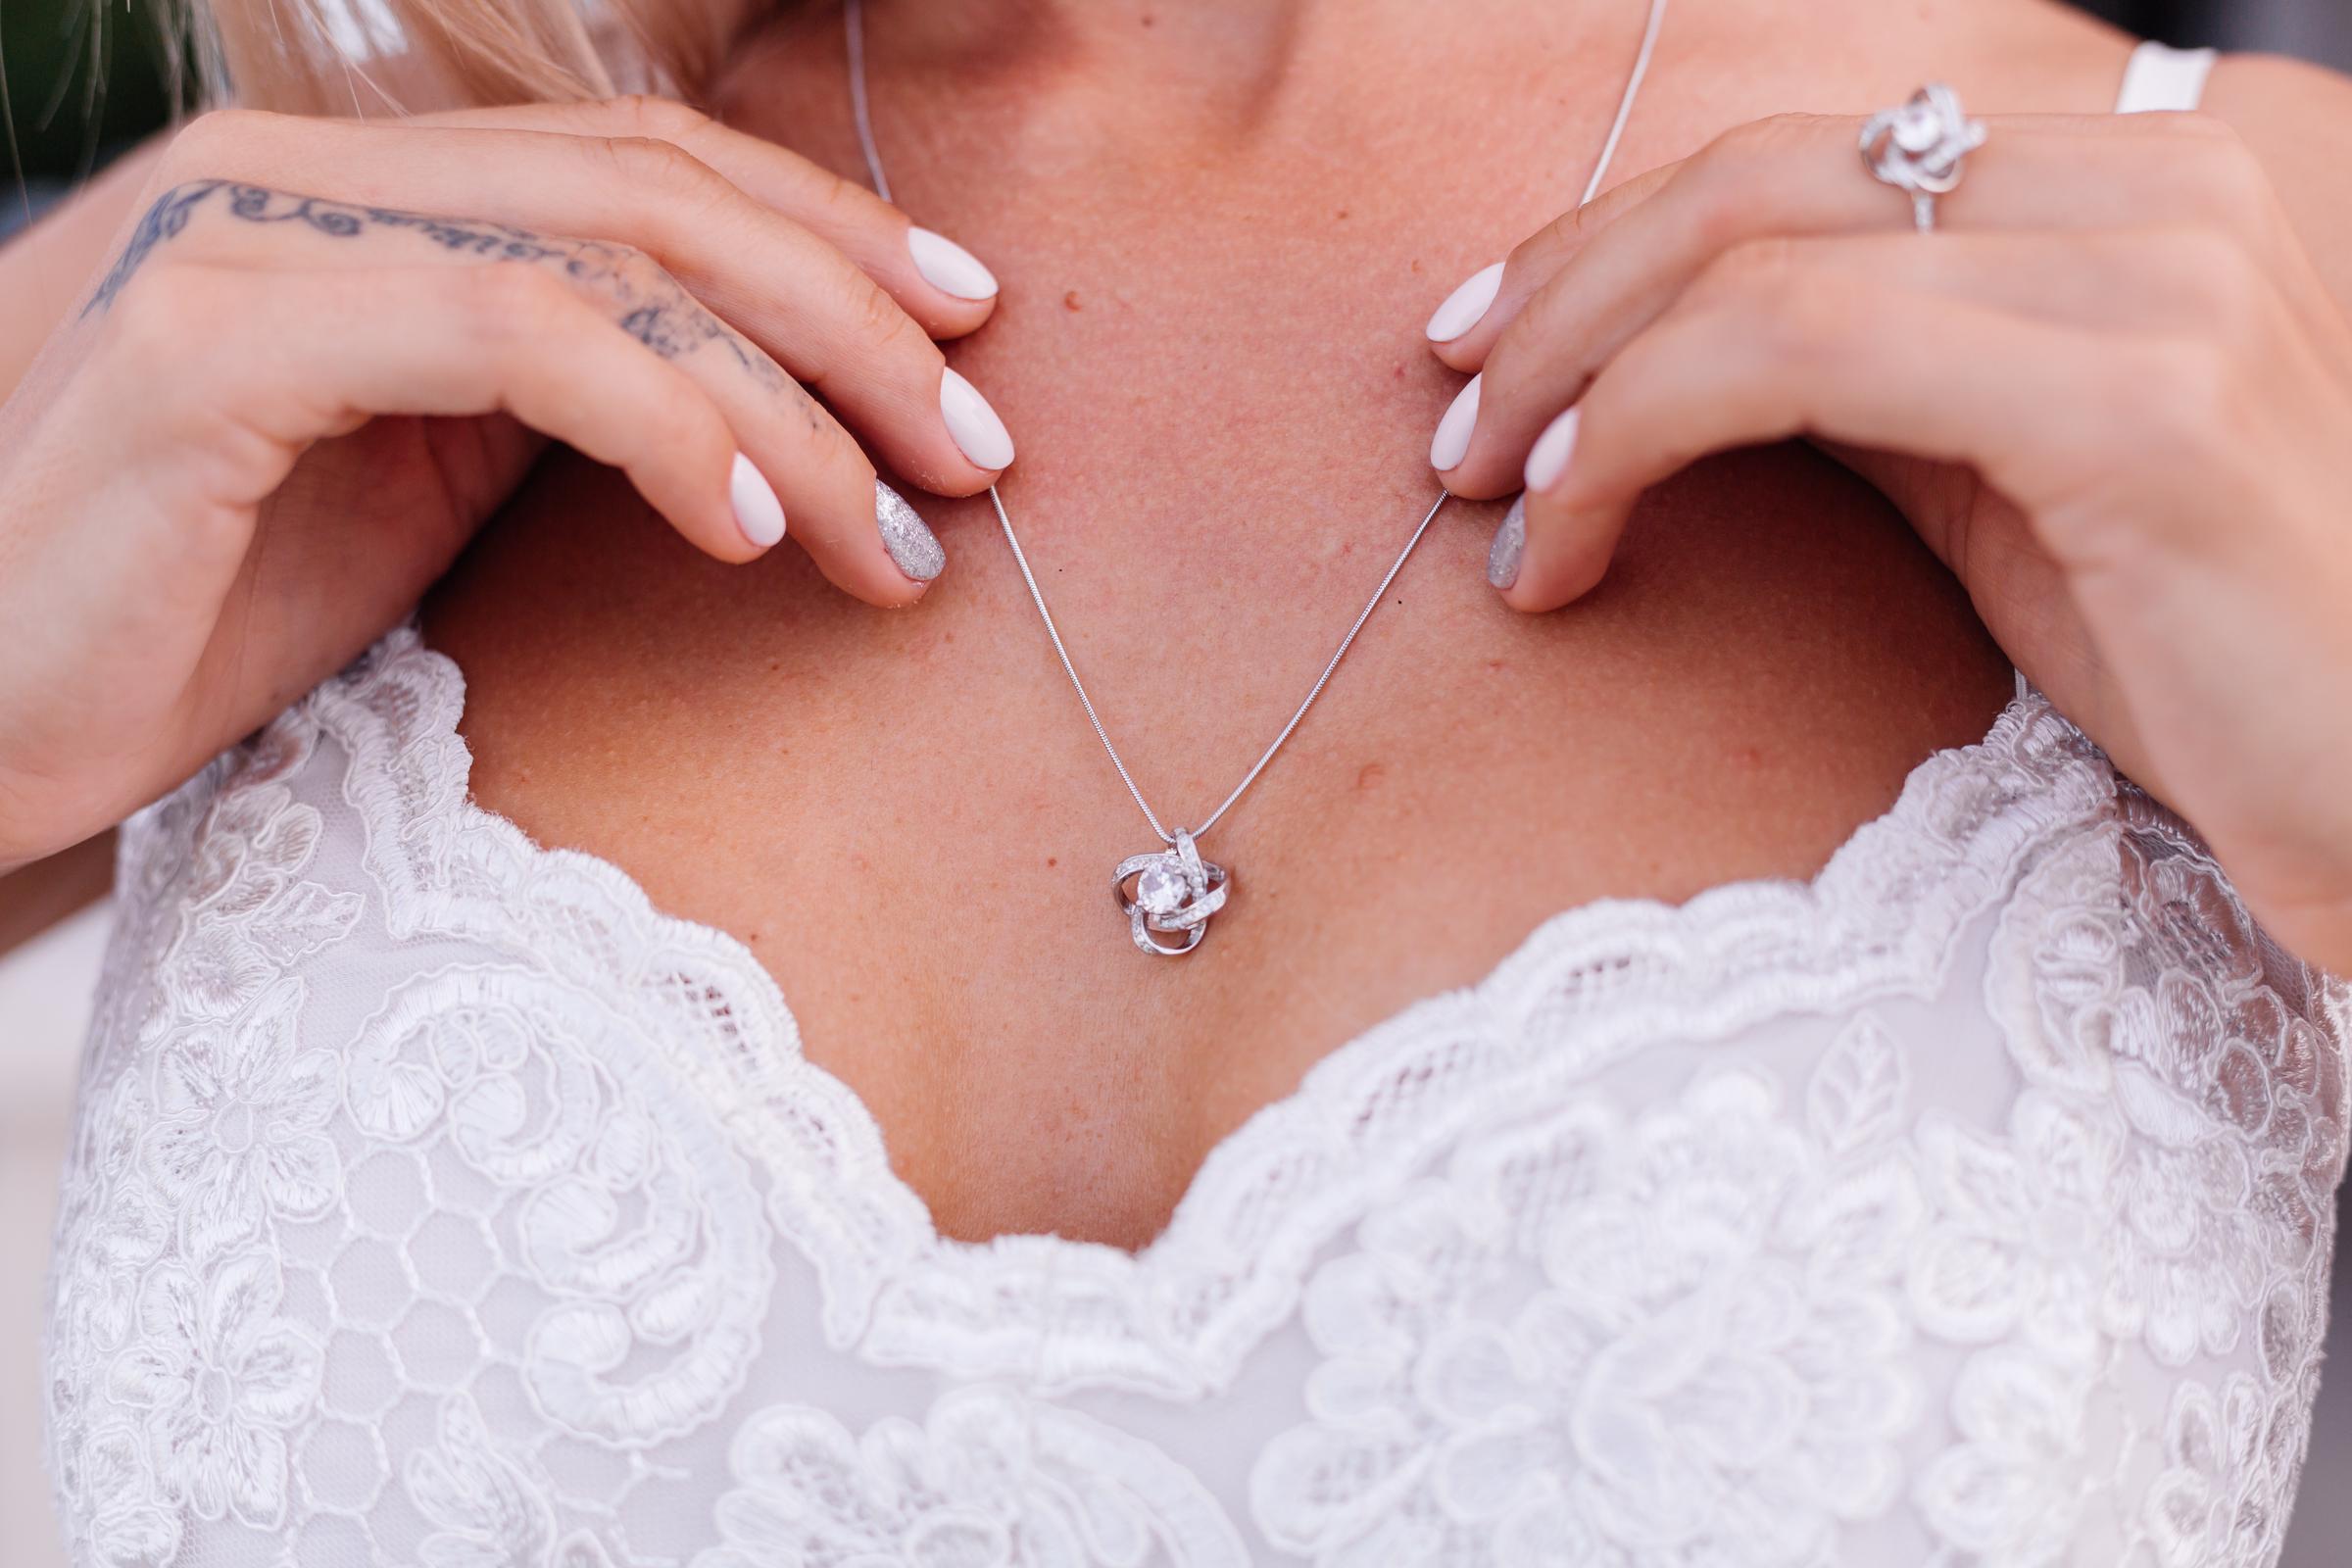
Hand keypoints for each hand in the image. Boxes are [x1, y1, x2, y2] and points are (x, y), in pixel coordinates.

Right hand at [0, 97, 1017, 869]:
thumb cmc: (195, 620)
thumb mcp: (417, 491)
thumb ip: (560, 407)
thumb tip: (775, 417)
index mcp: (373, 198)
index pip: (650, 170)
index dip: (832, 237)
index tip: (971, 341)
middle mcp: (308, 178)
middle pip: (657, 192)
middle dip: (856, 319)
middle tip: (981, 452)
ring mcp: (248, 241)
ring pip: (605, 258)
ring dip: (793, 401)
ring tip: (901, 535)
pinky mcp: (207, 346)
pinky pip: (501, 333)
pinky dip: (658, 417)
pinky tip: (751, 526)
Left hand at [1426, 110, 2351, 971]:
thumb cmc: (2193, 655)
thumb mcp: (2001, 476)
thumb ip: (1869, 374)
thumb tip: (1658, 348)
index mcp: (2129, 184)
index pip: (1803, 156)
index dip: (1607, 239)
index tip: (1481, 345)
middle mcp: (2163, 187)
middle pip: (1760, 179)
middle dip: (1561, 300)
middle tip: (1453, 430)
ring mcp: (2165, 278)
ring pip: (1760, 264)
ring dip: (1573, 383)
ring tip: (1493, 506)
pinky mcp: (2140, 400)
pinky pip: (1804, 358)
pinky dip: (1639, 435)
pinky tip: (1569, 540)